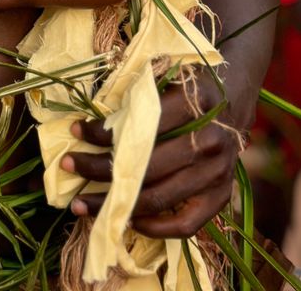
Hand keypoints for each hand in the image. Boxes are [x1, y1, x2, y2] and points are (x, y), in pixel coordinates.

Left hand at [63, 71, 237, 237]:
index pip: (139, 126)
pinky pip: (186, 224)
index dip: (103, 133)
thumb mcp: (165, 73)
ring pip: (159, 197)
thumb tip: (91, 118)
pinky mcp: (220, 196)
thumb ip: (137, 94)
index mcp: (194, 103)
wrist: (233, 98)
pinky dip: (154, 227)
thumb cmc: (187, 85)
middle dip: (98, 168)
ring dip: (115, 202)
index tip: (75, 131)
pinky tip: (126, 219)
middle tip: (68, 166)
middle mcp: (208, 141)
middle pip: (145, 166)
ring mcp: (217, 173)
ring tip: (81, 202)